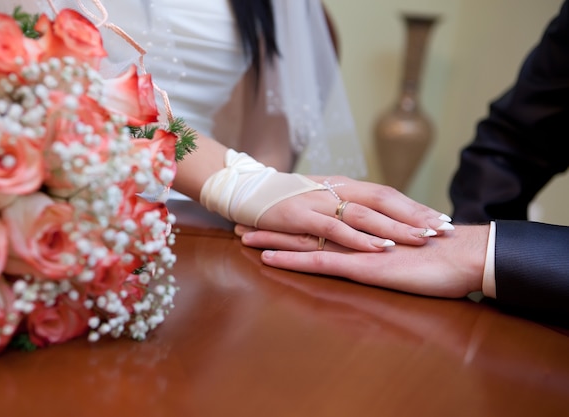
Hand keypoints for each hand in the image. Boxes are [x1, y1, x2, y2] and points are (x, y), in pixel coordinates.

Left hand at [240, 224, 489, 298]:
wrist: (466, 256)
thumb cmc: (443, 255)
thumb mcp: (407, 246)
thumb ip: (386, 241)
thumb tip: (375, 242)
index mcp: (363, 226)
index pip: (320, 218)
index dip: (293, 215)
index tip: (269, 213)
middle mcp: (353, 230)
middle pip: (304, 222)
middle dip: (273, 221)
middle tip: (243, 219)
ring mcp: (355, 246)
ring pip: (305, 238)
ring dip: (273, 237)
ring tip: (242, 235)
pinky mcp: (360, 264)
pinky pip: (318, 261)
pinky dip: (292, 258)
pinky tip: (268, 258)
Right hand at [252, 175, 454, 251]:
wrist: (245, 188)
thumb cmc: (285, 197)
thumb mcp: (319, 200)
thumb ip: (344, 209)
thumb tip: (374, 223)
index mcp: (344, 184)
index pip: (387, 194)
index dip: (414, 206)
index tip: (441, 220)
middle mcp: (335, 189)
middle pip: (383, 200)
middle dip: (415, 215)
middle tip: (444, 230)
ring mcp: (317, 202)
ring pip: (364, 213)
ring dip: (393, 227)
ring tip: (420, 239)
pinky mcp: (300, 215)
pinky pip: (334, 228)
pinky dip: (358, 238)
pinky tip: (378, 249)